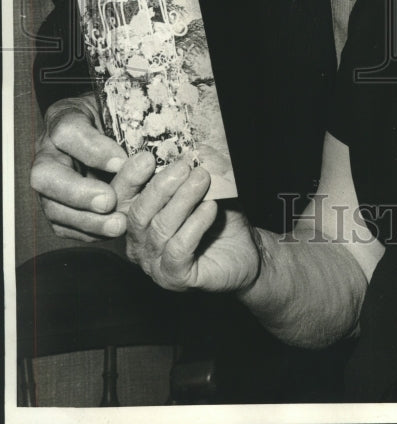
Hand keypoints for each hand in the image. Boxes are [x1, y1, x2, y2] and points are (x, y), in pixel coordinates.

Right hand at [30, 94, 154, 240]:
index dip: (92, 149)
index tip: (121, 161)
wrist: (110, 129)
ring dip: (86, 220)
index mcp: (64, 119)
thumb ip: (133, 120)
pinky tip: (111, 230)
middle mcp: (49, 152)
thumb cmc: (120, 115)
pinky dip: (88, 231)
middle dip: (78, 192)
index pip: (67, 131)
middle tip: (109, 202)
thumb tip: (150, 153)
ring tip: (118, 225)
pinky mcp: (57, 207)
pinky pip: (63, 226)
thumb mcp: (125, 106)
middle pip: (45, 175)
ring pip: (53, 207)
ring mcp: (49, 182)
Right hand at [126, 159, 260, 293]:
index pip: (120, 198)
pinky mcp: (174, 277)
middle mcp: (139, 243)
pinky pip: (178, 248)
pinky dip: (195, 224)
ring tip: (203, 179)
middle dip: (161, 186)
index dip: (129, 177)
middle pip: (137, 213)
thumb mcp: (207, 187)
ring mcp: (154, 264)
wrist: (247, 252)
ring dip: (183, 199)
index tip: (147, 157)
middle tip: (185, 166)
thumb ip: (196, 169)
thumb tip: (194, 147)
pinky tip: (210, 208)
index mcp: (139, 218)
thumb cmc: (220, 219)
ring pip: (159, 229)